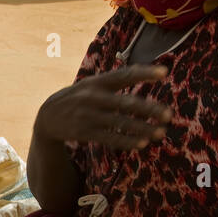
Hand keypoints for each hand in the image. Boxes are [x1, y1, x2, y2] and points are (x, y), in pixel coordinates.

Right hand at [36, 64, 171, 150]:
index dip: (144, 73)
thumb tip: (147, 75)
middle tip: (168, 115)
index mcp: (98, 81)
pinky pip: (109, 138)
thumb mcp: (92, 84)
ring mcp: (88, 115)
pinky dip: (126, 141)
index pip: (124, 75)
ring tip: (160, 133)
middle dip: (148, 109)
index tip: (164, 72)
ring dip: (141, 129)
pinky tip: (142, 144)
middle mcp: (94, 97)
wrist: (48, 116)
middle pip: (125, 103)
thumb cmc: (80, 98)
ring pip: (120, 123)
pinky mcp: (85, 132)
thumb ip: (115, 81)